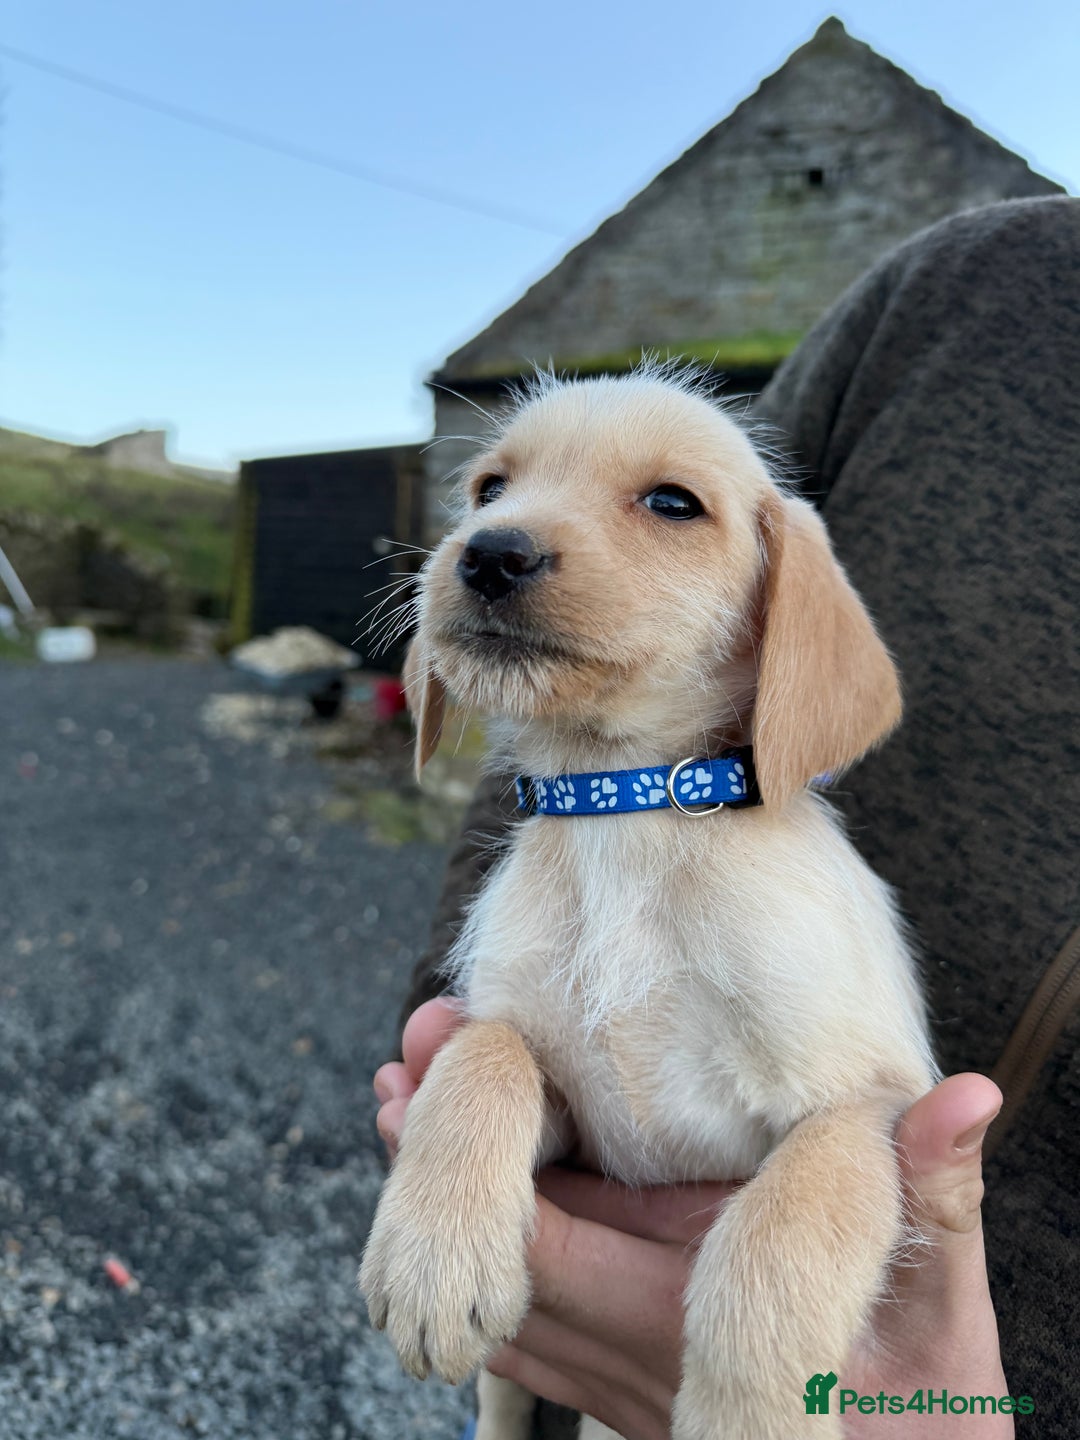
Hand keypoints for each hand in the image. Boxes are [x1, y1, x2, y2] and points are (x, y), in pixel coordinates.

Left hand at [374, 1001, 1009, 1438]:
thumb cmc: (931, 1410)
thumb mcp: (949, 1303)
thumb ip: (937, 1195)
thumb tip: (964, 1095)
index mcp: (682, 1322)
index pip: (542, 1242)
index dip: (470, 1159)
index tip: (421, 1069)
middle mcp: (630, 1359)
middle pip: (494, 1268)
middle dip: (436, 1172)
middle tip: (396, 1070)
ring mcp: (623, 1381)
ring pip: (505, 1301)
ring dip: (451, 1211)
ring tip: (409, 1104)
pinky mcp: (633, 1387)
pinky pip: (538, 1328)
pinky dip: (498, 1253)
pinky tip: (494, 1184)